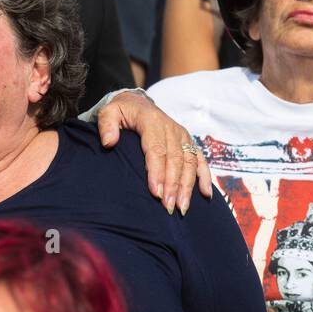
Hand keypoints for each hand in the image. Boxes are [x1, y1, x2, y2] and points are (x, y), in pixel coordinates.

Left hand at [95, 91, 212, 213]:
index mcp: (151, 121)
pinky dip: (205, 177)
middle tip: (168, 207)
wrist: (137, 103)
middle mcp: (170, 128)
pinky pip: (200, 160)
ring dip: (187, 186)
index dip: (157, 172)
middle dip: (173, 185)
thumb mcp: (108, 112)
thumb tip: (109, 142)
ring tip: (182, 207)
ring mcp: (182, 135)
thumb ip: (106, 125)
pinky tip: (205, 195)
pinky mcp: (188, 141)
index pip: (156, 149)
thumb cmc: (121, 112)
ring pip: (189, 162)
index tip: (156, 193)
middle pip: (175, 159)